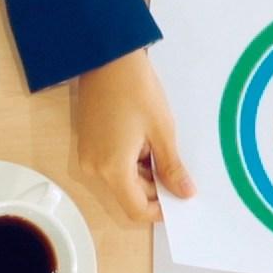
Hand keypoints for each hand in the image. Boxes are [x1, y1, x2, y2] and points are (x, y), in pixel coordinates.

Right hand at [68, 49, 190, 225]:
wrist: (107, 61)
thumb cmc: (136, 91)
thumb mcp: (162, 131)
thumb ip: (172, 167)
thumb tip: (184, 193)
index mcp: (112, 169)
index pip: (136, 209)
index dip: (160, 211)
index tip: (179, 198)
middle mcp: (94, 169)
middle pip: (128, 195)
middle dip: (154, 188)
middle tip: (177, 168)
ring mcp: (88, 157)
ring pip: (121, 181)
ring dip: (143, 173)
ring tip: (159, 145)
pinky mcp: (87, 146)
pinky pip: (111, 166)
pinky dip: (130, 162)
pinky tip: (143, 140)